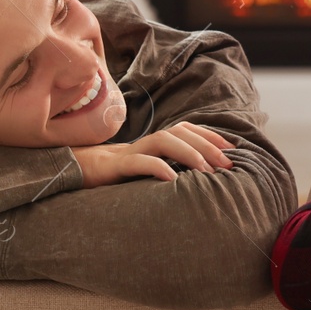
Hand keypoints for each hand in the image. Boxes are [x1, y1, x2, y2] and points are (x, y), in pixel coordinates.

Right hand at [70, 122, 234, 187]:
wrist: (77, 173)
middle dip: (207, 145)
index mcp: (155, 142)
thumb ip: (169, 167)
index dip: (211, 136)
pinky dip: (157, 167)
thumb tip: (200, 176)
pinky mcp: (116, 166)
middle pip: (180, 132)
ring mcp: (131, 152)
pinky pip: (139, 163)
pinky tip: (173, 179)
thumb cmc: (118, 176)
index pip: (187, 129)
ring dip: (187, 152)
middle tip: (227, 164)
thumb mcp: (148, 170)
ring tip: (206, 170)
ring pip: (163, 141)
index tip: (233, 149)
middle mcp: (146, 142)